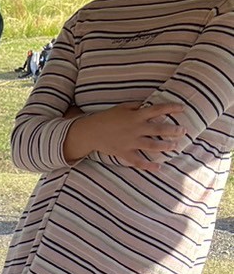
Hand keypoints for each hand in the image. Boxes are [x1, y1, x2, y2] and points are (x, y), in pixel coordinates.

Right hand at [66, 102, 185, 168]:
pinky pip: (138, 161)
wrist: (90, 132)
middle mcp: (136, 128)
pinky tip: (158, 168)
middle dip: (173, 130)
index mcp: (136, 115)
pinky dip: (148, 166)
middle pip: (159, 129)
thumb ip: (136, 106)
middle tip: (183, 131)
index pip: (158, 110)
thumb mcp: (122, 107)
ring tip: (174, 146)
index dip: (171, 108)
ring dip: (165, 146)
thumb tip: (148, 105)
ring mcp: (130, 142)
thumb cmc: (106, 117)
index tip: (182, 108)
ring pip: (152, 145)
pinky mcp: (124, 153)